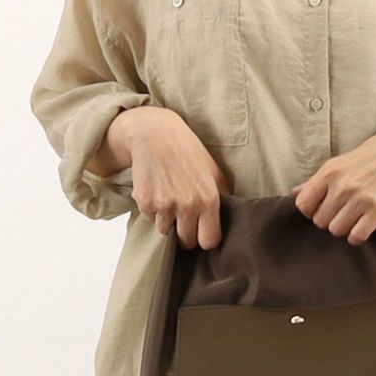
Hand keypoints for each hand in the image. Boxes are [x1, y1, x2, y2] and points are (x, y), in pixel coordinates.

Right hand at [109, 106, 231, 246]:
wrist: (154, 134)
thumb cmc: (187, 151)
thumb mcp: (214, 171)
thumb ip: (223, 197)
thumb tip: (230, 220)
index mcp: (208, 199)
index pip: (209, 241)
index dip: (205, 239)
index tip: (202, 233)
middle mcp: (187, 205)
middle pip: (186, 242)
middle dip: (186, 234)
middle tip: (184, 218)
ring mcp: (164, 205)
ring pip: (166, 231)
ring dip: (168, 221)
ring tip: (170, 198)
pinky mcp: (145, 202)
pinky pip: (150, 219)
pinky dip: (153, 210)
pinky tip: (157, 190)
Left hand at [289, 120, 375, 244]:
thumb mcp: (343, 160)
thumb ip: (318, 179)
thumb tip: (295, 193)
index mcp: (330, 172)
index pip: (304, 204)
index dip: (311, 210)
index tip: (322, 207)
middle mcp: (344, 186)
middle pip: (320, 221)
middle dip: (329, 219)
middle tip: (341, 212)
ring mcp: (362, 199)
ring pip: (337, 230)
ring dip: (344, 228)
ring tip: (353, 218)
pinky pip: (358, 236)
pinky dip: (357, 237)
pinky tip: (362, 227)